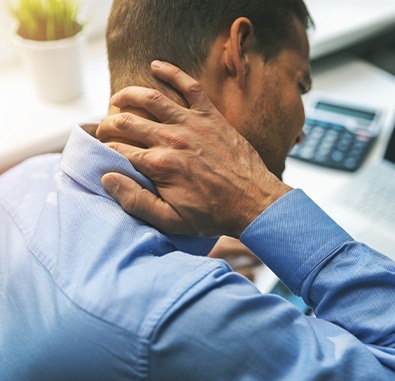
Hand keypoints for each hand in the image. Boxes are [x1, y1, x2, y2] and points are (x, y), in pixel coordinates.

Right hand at [99, 60, 291, 237]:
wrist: (253, 202)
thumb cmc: (212, 215)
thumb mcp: (171, 220)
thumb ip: (135, 201)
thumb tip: (107, 178)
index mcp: (159, 165)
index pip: (119, 149)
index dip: (105, 148)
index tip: (102, 150)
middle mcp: (172, 139)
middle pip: (129, 122)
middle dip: (109, 123)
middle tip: (104, 128)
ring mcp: (192, 124)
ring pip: (152, 99)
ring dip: (129, 95)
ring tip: (118, 98)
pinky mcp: (211, 116)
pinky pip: (189, 86)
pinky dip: (172, 72)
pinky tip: (156, 66)